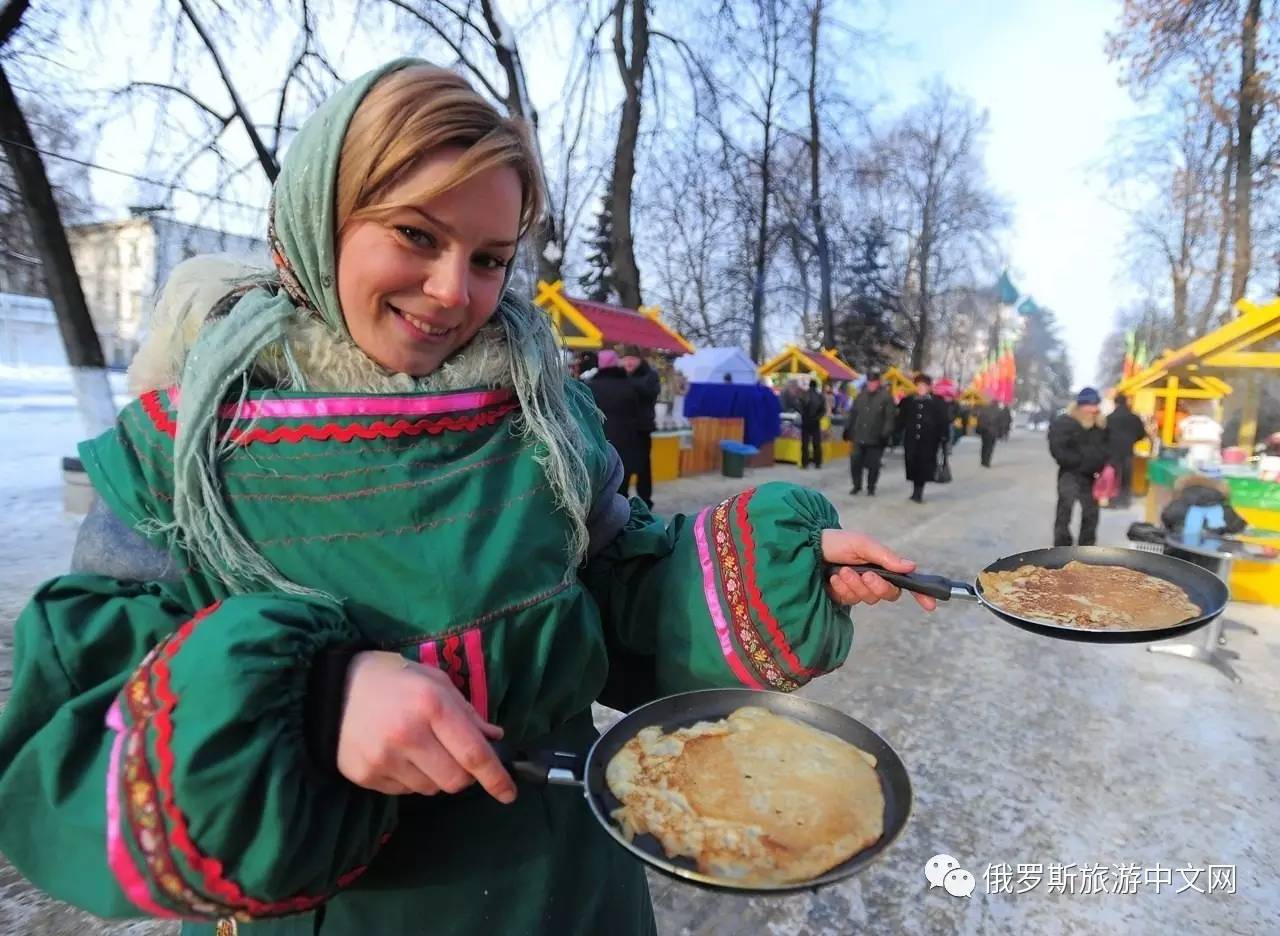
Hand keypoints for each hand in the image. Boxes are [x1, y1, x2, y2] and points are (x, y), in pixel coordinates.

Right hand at [337, 651, 515, 802]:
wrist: (332, 688)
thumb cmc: (394, 679)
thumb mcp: (435, 682)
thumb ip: (467, 712)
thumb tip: (494, 740)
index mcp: (432, 705)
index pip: (474, 754)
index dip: (496, 778)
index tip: (509, 793)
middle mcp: (408, 735)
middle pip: (455, 781)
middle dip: (464, 775)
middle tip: (455, 757)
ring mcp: (384, 759)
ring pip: (431, 790)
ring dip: (436, 777)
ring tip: (420, 750)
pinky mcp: (365, 776)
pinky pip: (404, 792)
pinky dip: (411, 779)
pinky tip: (398, 756)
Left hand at [820, 529, 937, 610]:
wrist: (807, 546)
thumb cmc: (837, 541)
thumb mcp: (862, 543)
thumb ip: (886, 556)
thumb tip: (912, 566)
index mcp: (882, 565)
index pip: (905, 582)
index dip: (920, 594)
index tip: (930, 604)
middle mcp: (873, 579)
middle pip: (888, 594)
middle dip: (876, 586)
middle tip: (865, 573)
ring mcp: (858, 589)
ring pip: (868, 599)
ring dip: (855, 585)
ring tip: (842, 571)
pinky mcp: (843, 597)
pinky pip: (850, 601)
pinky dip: (842, 589)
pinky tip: (833, 578)